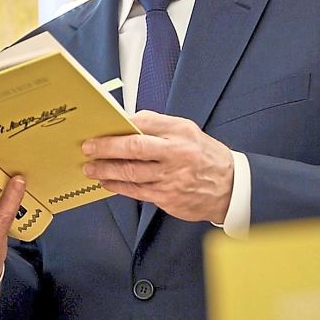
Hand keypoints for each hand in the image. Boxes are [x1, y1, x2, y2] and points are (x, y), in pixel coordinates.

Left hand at [82, 111, 233, 223]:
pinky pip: (137, 192)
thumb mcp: (186, 130)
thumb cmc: (204, 156)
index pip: (143, 124)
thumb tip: (126, 120)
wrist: (231, 187)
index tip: (100, 127)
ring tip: (91, 168)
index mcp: (180, 133)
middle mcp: (176, 155)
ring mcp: (171, 179)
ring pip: (131, 174)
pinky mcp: (168, 199)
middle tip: (88, 148)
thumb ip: (157, 125)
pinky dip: (118, 187)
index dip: (118, 126)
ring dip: (106, 171)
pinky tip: (108, 183)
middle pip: (134, 149)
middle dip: (106, 149)